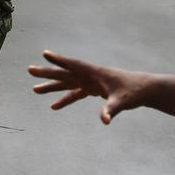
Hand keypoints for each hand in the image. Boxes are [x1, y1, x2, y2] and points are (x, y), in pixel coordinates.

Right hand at [28, 50, 150, 123]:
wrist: (144, 90)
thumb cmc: (134, 92)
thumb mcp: (123, 102)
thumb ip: (111, 110)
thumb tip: (104, 120)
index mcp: (95, 73)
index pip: (74, 65)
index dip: (59, 60)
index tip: (45, 53)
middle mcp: (90, 75)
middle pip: (65, 72)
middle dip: (47, 72)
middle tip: (29, 70)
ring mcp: (91, 82)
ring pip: (67, 83)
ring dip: (52, 86)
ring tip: (34, 90)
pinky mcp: (93, 89)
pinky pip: (75, 94)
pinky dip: (65, 99)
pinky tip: (54, 106)